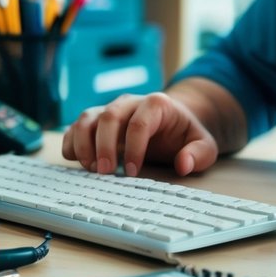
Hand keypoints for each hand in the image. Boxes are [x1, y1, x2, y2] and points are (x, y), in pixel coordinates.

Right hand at [61, 91, 219, 176]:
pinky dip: (71, 141)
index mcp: (157, 104)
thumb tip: (184, 165)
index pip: (140, 122)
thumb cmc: (184, 135)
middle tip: (105, 173)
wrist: (172, 122)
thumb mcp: (204, 144)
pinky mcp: (96, 121)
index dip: (134, 148)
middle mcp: (130, 103)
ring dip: (83, 143)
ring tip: (89, 168)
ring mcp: (110, 110)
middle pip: (109, 116)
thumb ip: (199, 154)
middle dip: (104, 146)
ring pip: (88, 117)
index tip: (132, 172)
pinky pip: (76, 126)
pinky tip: (75, 159)